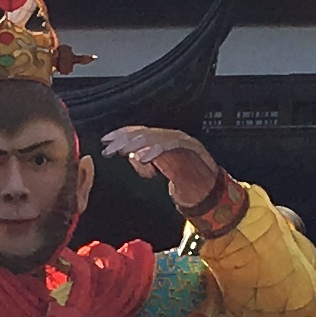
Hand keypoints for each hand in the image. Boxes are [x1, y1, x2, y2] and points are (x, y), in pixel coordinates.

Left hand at [99, 123, 224, 219]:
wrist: (209, 185)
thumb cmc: (184, 176)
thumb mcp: (158, 169)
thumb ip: (143, 163)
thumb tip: (132, 157)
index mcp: (161, 139)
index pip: (137, 131)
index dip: (120, 134)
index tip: (106, 141)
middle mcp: (170, 135)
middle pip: (143, 132)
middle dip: (124, 140)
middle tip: (110, 149)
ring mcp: (181, 139)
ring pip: (155, 136)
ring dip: (136, 144)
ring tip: (123, 152)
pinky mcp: (192, 146)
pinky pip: (170, 145)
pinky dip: (156, 151)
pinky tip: (143, 158)